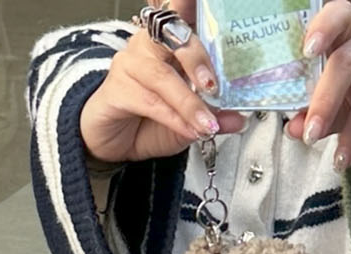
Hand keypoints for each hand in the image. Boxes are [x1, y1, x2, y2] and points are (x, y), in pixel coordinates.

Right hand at [79, 0, 246, 163]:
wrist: (112, 142)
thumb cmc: (147, 122)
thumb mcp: (188, 121)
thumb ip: (212, 116)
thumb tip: (238, 118)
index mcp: (167, 43)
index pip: (180, 16)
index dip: (188, 4)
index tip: (201, 2)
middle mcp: (147, 46)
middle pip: (173, 38)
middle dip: (198, 61)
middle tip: (215, 88)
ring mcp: (129, 64)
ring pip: (163, 76)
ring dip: (189, 103)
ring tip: (206, 124)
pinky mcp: (116, 89)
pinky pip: (149, 101)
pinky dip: (172, 118)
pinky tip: (187, 129)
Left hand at [285, 0, 350, 171]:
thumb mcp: (342, 107)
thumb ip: (318, 115)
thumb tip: (292, 129)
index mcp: (350, 37)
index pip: (338, 15)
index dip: (322, 27)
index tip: (307, 51)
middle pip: (346, 60)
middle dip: (325, 101)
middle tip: (311, 136)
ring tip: (342, 157)